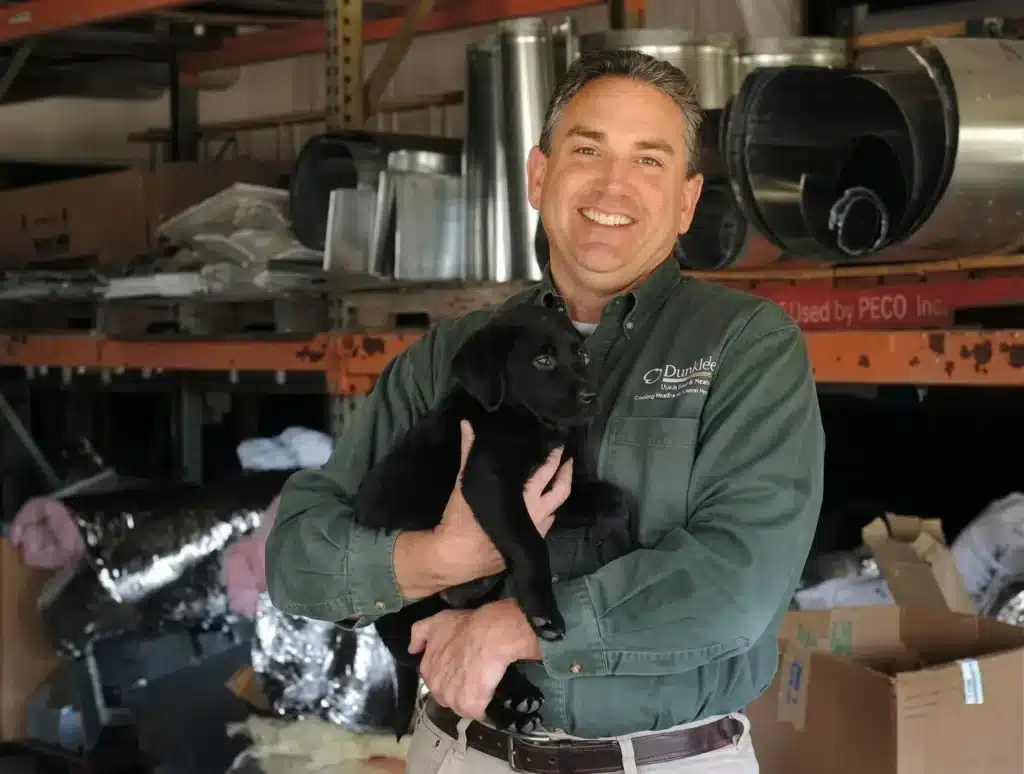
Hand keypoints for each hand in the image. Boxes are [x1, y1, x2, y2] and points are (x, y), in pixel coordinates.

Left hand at [408, 598, 540, 719]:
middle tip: (473, 676)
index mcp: (427, 669)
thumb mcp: (437, 622)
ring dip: (471, 699)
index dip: (449, 674)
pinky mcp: (469, 706)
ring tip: (484, 685)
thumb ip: (419, 634)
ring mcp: (451, 698)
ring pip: (461, 705)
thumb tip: (412, 650)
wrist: (488, 635)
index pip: (435, 680)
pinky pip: (476, 712)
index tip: (460, 667)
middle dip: (457, 689)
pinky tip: (490, 694)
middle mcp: (435, 687)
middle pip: (446, 696)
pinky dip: (483, 706)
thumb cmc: (464, 627)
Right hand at [432, 420, 572, 585]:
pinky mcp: (531, 543)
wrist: (458, 557)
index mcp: (525, 496)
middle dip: (565, 470)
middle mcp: (537, 513)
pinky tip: (545, 504)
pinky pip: (548, 523)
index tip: (559, 442)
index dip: (555, 456)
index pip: (548, 471)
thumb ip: (469, 451)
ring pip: (557, 507)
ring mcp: (537, 530)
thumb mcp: (466, 482)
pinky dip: (549, 510)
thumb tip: (467, 423)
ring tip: (559, 476)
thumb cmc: (462, 519)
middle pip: (561, 488)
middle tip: (566, 455)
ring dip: (559, 491)